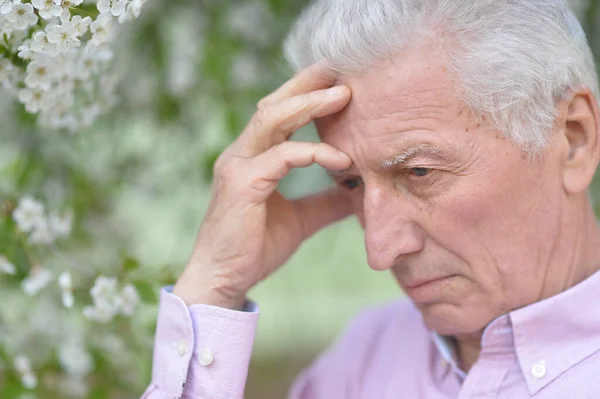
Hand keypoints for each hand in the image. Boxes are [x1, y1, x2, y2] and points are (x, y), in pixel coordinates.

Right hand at [173, 63, 353, 309]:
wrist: (224, 280)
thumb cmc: (254, 248)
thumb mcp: (300, 219)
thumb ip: (325, 202)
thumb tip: (358, 192)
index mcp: (253, 158)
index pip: (278, 114)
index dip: (305, 94)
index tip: (337, 82)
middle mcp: (241, 154)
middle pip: (273, 105)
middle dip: (307, 85)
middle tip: (340, 71)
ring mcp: (237, 166)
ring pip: (272, 119)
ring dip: (309, 104)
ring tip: (343, 95)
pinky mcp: (241, 184)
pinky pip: (282, 156)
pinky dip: (313, 153)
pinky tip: (340, 160)